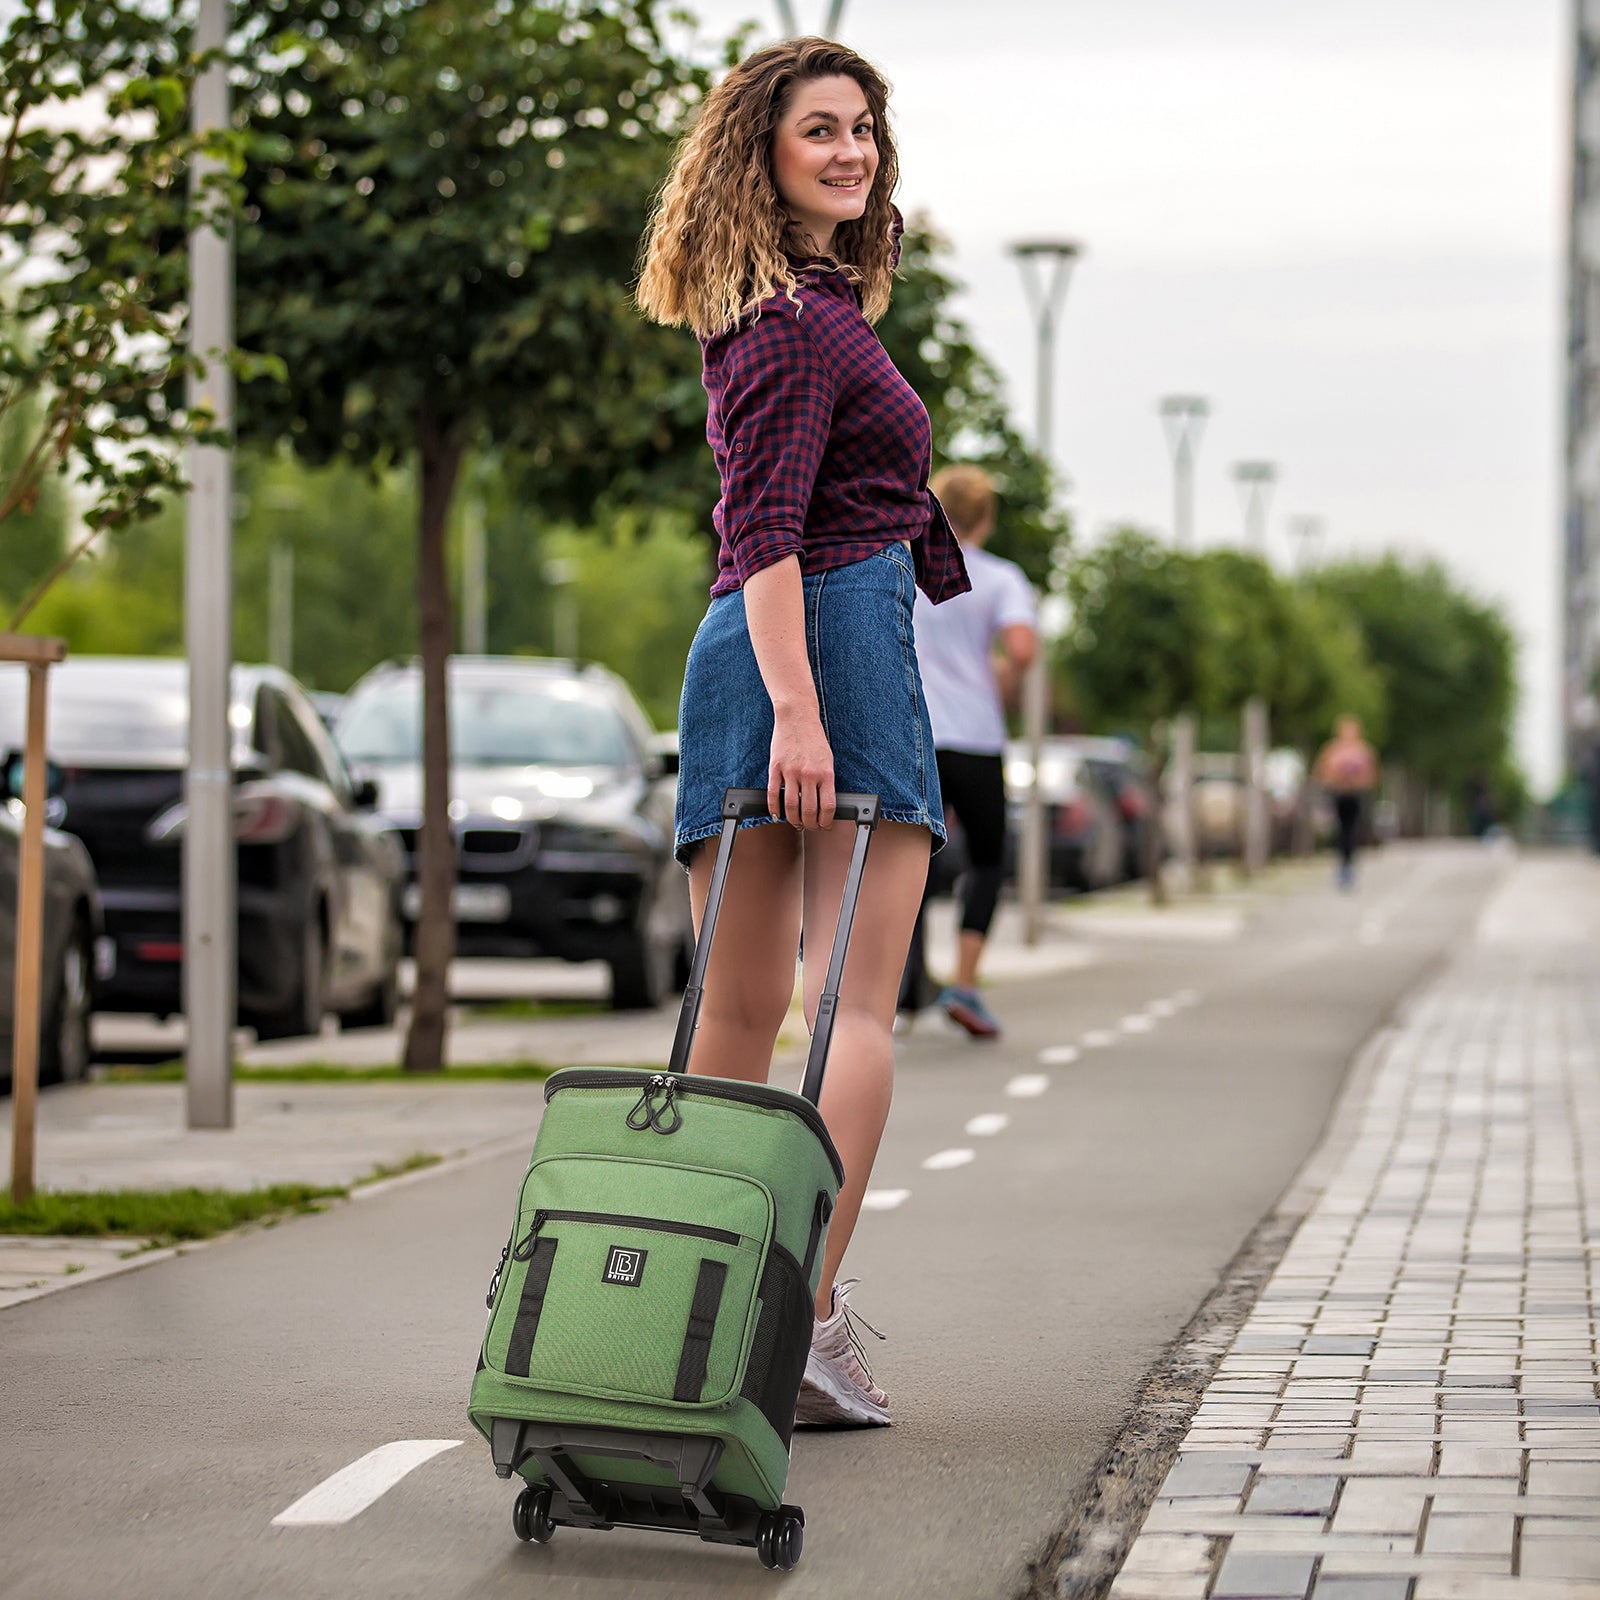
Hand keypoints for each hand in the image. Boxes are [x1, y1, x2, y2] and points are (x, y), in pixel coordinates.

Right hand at [768, 707, 835, 829]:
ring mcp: (791, 771)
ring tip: (795, 823)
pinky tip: (777, 814)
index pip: (827, 806)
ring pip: (790, 806)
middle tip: (809, 827)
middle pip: (809, 810)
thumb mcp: (827, 759)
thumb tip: (823, 804)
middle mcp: (809, 774)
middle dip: (810, 824)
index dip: (826, 821)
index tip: (824, 825)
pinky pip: (773, 794)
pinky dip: (774, 808)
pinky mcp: (775, 768)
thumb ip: (825, 781)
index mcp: (825, 773)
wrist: (797, 717)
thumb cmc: (813, 739)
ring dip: (793, 820)